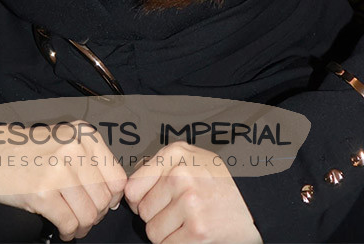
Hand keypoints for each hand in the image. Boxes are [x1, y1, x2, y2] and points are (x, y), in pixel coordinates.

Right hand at [0, 118, 126, 240]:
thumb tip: (114, 198)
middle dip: (97, 215)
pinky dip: (69, 232)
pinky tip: (62, 228)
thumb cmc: (27, 150)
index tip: (102, 203)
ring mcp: (59, 170)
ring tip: (73, 224)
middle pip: (105, 199)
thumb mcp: (64, 143)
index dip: (112, 197)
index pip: (118, 177)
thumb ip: (90, 164)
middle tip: (83, 217)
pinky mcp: (43, 192)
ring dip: (83, 226)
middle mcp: (75, 149)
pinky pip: (70, 223)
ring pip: (90, 214)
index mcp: (83, 135)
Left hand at [124, 142, 262, 243]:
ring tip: (186, 223)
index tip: (149, 202)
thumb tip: (131, 185)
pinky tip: (191, 234)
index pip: (132, 185)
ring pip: (152, 231)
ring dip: (166, 233)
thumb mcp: (192, 157)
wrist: (257, 202)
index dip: (138, 200)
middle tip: (177, 213)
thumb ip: (161, 165)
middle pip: (142, 211)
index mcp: (175, 154)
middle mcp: (180, 175)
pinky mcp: (198, 230)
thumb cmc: (222, 181)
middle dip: (156, 217)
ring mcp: (189, 203)